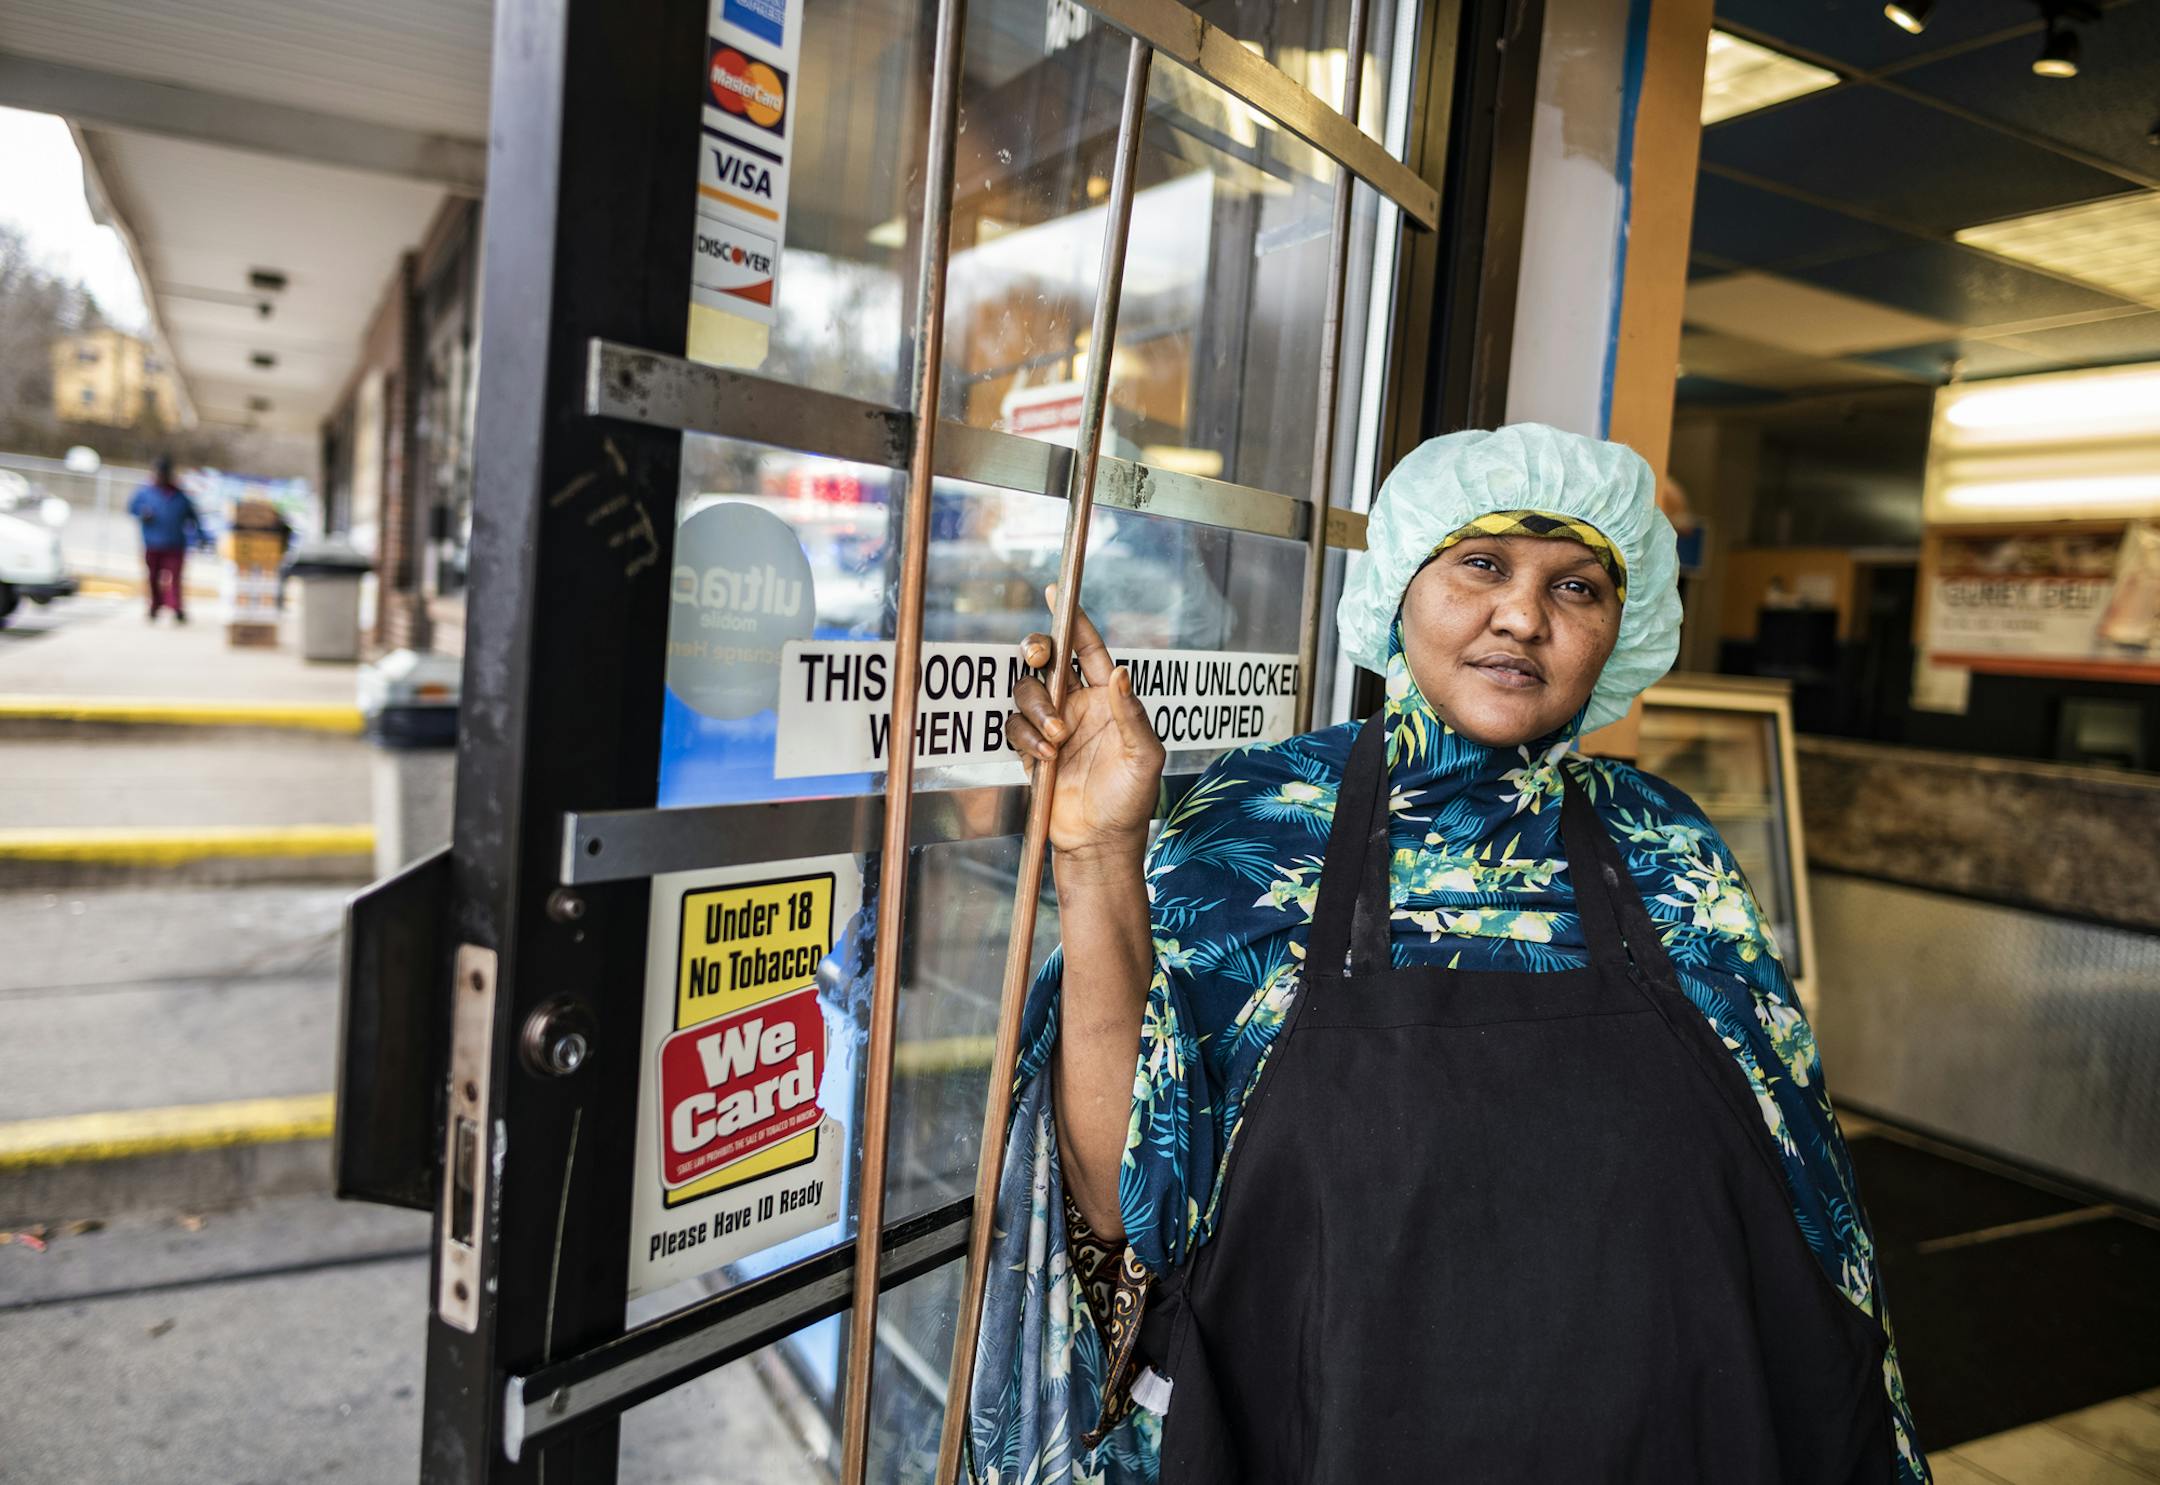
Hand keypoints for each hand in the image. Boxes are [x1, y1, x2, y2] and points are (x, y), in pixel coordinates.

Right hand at [1007, 588, 1165, 862]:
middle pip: (1047, 661)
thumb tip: (1119, 672)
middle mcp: (1077, 706)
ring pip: (1027, 692)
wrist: (1100, 842)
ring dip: (1038, 708)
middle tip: (1043, 658)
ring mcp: (1052, 728)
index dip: (1073, 620)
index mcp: (1106, 699)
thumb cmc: (1130, 800)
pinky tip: (1046, 758)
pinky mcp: (1031, 751)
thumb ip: (1131, 713)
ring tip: (1058, 739)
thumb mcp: (1144, 756)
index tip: (1056, 591)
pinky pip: (1015, 727)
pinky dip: (1026, 737)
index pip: (1086, 649)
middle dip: (1039, 651)